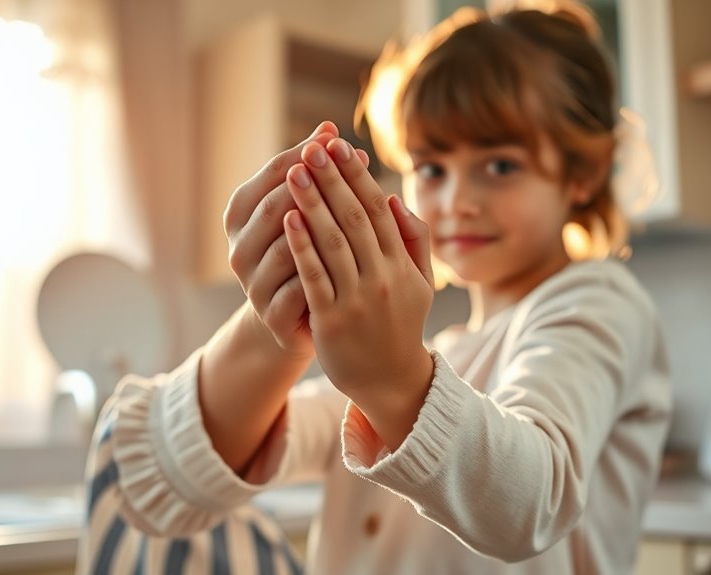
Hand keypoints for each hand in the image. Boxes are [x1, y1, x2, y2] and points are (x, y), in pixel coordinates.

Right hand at [223, 122, 369, 359]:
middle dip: (314, 185)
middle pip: (276, 207)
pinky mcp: (271, 315)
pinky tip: (354, 259)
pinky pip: (300, 288)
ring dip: (322, 228)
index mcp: (240, 214)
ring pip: (287, 248)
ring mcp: (252, 284)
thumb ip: (314, 175)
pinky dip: (325, 272)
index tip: (336, 137)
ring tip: (357, 212)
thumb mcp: (304, 213)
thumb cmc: (305, 251)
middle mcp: (238, 247)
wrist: (296, 317)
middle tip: (349, 165)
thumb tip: (330, 130)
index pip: (273, 174)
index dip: (304, 153)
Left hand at [281, 137, 435, 433]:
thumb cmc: (399, 324)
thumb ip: (413, 240)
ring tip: (296, 171)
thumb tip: (394, 198)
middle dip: (332, 180)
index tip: (339, 146)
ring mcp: (357, 300)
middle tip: (313, 147)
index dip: (357, 176)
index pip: (379, 209)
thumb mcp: (420, 283)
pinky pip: (315, 277)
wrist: (390, 381)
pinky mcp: (332, 321)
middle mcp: (381, 278)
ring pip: (334, 243)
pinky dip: (302, 247)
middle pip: (355, 218)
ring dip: (313, 203)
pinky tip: (289, 219)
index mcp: (401, 264)